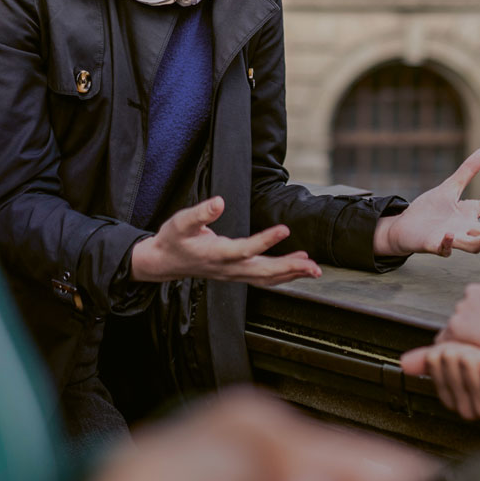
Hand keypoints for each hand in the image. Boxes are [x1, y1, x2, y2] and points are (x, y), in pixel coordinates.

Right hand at [130, 195, 321, 286]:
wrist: (165, 262)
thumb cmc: (173, 239)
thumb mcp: (180, 222)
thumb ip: (200, 213)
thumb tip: (219, 202)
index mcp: (216, 254)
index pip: (245, 250)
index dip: (266, 240)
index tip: (285, 228)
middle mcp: (228, 268)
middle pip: (263, 273)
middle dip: (290, 270)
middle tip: (314, 267)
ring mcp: (233, 274)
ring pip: (266, 278)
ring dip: (291, 274)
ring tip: (313, 269)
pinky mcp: (236, 274)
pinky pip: (263, 278)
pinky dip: (282, 274)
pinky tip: (296, 267)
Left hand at [373, 149, 479, 257]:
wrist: (405, 226)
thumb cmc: (429, 209)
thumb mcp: (450, 187)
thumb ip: (467, 171)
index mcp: (469, 213)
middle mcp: (464, 228)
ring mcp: (452, 239)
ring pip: (472, 245)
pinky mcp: (435, 245)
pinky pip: (445, 247)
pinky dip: (449, 243)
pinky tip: (450, 235)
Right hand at [399, 340, 479, 424]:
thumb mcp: (462, 353)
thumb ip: (430, 359)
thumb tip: (404, 363)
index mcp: (453, 397)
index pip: (435, 361)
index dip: (451, 346)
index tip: (467, 346)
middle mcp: (467, 407)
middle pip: (450, 358)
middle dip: (469, 346)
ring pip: (468, 363)